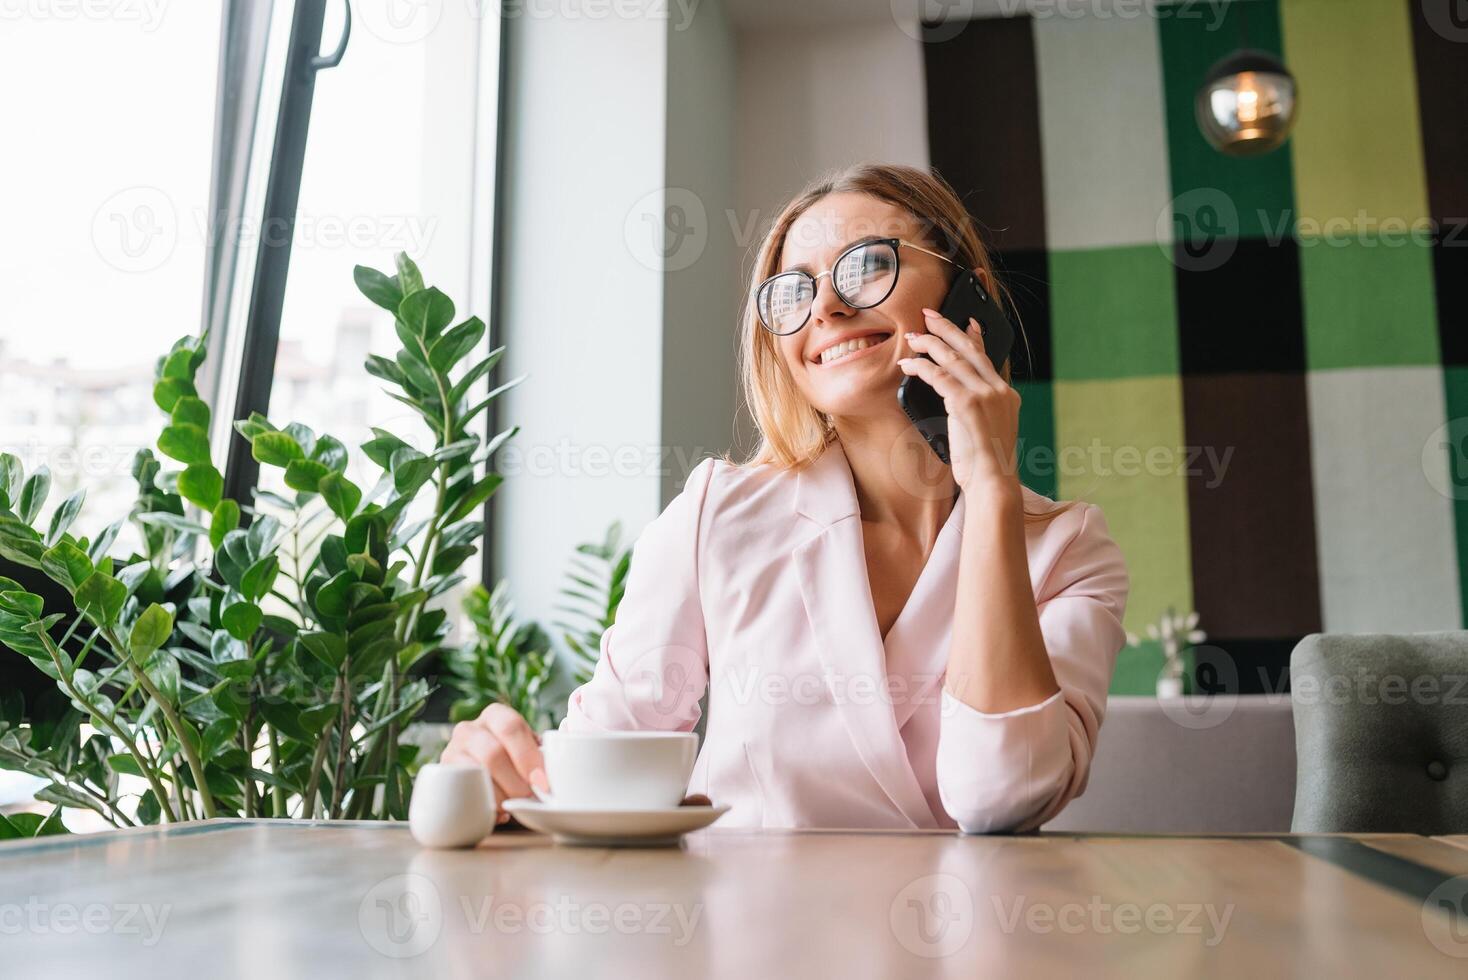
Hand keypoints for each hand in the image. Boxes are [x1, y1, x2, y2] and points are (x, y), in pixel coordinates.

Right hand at [441, 703, 547, 823]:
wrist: (483, 777)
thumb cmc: (515, 762)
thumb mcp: (529, 751)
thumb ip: (544, 754)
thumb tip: (559, 773)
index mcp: (495, 715)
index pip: (511, 727)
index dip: (528, 755)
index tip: (542, 782)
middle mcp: (469, 729)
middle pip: (493, 753)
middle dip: (516, 782)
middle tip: (529, 798)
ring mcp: (451, 751)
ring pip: (476, 774)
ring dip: (500, 796)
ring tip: (515, 806)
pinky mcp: (442, 776)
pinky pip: (461, 791)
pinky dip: (483, 805)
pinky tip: (497, 813)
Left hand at [898, 309, 1021, 493]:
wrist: (993, 483)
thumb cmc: (985, 465)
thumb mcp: (987, 431)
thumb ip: (979, 410)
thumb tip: (957, 397)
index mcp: (1006, 396)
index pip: (987, 358)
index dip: (974, 337)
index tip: (966, 321)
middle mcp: (998, 391)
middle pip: (969, 350)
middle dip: (947, 329)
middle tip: (929, 315)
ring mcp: (985, 395)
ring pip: (953, 359)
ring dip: (930, 345)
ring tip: (913, 337)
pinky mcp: (968, 404)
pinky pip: (940, 377)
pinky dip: (921, 368)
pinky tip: (908, 365)